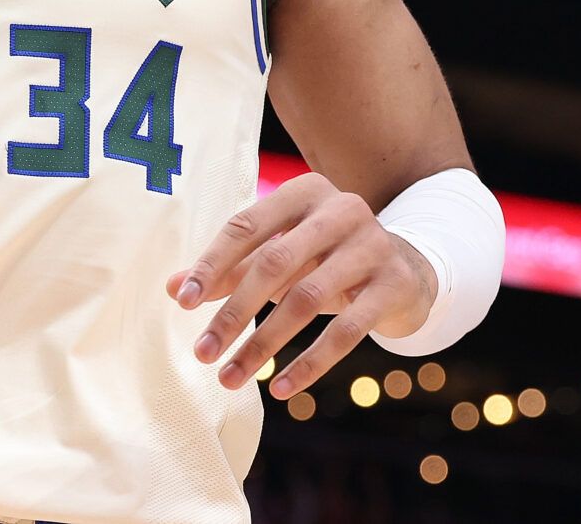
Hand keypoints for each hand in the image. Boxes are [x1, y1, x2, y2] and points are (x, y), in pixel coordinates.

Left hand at [166, 172, 435, 399]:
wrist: (410, 268)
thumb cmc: (327, 258)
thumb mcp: (282, 254)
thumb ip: (230, 267)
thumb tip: (171, 288)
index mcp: (305, 191)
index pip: (245, 226)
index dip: (211, 265)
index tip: (182, 303)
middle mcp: (341, 209)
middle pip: (274, 262)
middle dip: (233, 312)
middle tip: (202, 352)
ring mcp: (373, 245)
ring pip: (307, 299)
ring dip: (264, 343)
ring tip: (230, 378)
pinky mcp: (395, 284)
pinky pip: (347, 330)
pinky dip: (311, 362)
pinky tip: (282, 388)